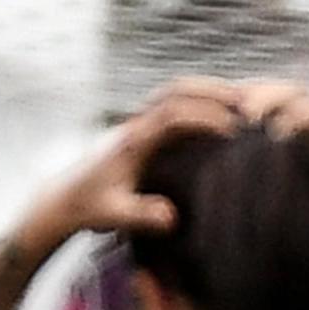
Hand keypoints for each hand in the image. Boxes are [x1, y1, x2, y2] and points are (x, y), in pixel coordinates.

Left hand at [29, 80, 237, 240]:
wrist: (63, 199)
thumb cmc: (87, 207)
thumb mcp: (114, 215)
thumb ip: (142, 215)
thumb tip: (172, 218)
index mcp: (133, 141)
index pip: (172, 115)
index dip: (204, 117)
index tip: (231, 129)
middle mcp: (136, 126)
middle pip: (176, 91)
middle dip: (212, 91)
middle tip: (245, 99)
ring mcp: (137, 125)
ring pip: (174, 93)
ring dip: (206, 91)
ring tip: (238, 100)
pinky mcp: (140, 131)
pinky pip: (172, 106)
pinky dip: (197, 103)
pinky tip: (218, 116)